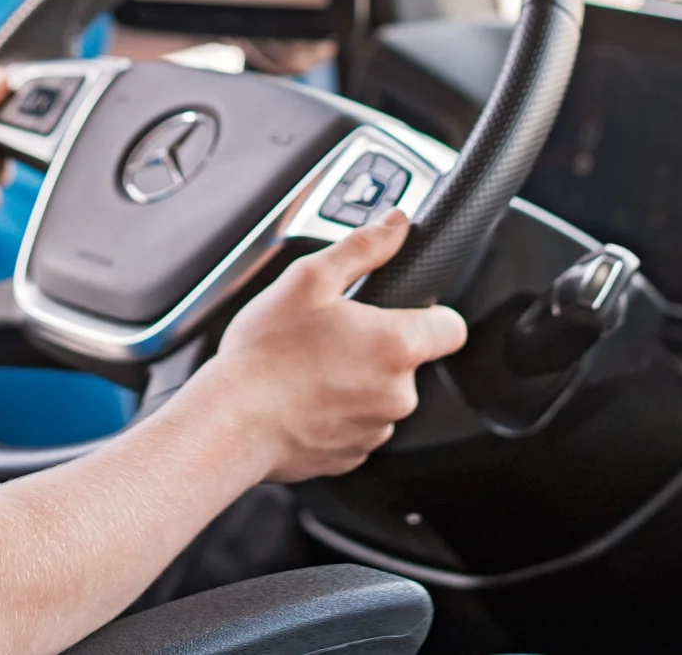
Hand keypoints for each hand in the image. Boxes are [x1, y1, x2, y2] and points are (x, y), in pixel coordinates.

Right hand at [185, 209, 467, 483]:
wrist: (229, 423)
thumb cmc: (265, 354)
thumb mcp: (308, 279)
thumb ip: (362, 247)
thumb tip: (396, 224)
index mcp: (396, 346)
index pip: (453, 328)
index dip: (432, 313)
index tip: (403, 311)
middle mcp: (396, 394)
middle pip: (410, 362)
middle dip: (378, 346)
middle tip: (331, 334)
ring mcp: (374, 430)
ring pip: (381, 396)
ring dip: (357, 382)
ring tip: (310, 368)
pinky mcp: (350, 457)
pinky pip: (357, 427)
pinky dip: (337, 413)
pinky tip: (303, 398)